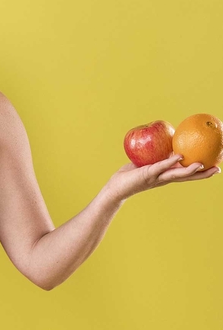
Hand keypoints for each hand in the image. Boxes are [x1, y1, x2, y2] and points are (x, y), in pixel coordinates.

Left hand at [105, 153, 220, 201]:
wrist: (116, 188)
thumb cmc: (130, 174)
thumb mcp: (146, 163)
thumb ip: (155, 156)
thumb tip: (162, 141)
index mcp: (166, 176)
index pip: (187, 173)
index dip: (201, 171)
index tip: (215, 166)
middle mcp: (164, 178)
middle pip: (188, 177)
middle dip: (203, 173)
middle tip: (218, 168)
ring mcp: (157, 177)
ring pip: (177, 174)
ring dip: (190, 170)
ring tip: (202, 164)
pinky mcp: (147, 174)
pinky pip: (161, 167)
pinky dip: (170, 162)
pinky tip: (179, 156)